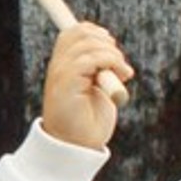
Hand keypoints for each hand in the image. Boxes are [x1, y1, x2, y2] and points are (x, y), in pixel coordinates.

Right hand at [41, 19, 130, 149]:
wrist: (78, 149)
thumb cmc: (89, 124)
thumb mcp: (96, 90)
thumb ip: (98, 70)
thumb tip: (110, 50)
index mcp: (62, 68)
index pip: (73, 33)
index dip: (94, 32)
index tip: (112, 47)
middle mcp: (57, 68)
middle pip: (80, 33)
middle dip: (105, 41)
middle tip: (120, 64)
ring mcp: (60, 75)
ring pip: (87, 44)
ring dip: (113, 55)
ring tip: (123, 74)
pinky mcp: (66, 84)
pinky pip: (90, 59)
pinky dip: (111, 62)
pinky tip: (121, 77)